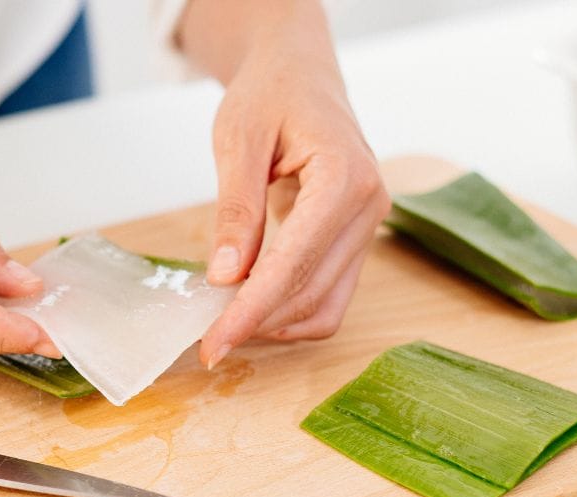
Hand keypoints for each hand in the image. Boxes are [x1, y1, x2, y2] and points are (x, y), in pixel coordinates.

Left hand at [180, 0, 390, 367]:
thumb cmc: (270, 92)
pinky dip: (292, 312)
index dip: (250, 310)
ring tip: (226, 324)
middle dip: (257, 322)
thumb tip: (225, 276)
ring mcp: (369, 226)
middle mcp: (369, 206)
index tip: (213, 345)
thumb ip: (235, 208)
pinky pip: (331, 295)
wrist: (299, 72)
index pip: (294, 263)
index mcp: (345, 176)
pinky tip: (253, 309)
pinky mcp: (356, 239)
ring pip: (327, 304)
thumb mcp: (237, 139)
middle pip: (311, 291)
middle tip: (207, 342)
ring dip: (276, 324)